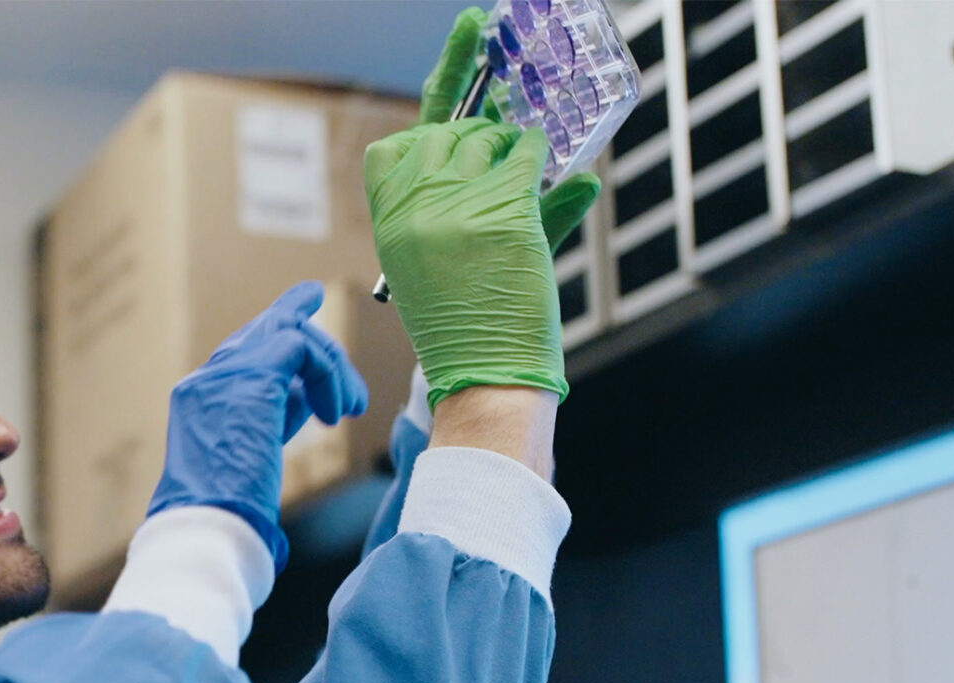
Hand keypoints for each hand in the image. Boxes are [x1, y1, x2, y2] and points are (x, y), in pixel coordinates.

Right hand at [145, 281, 369, 571]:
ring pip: (289, 332)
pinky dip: (329, 376)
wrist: (208, 527)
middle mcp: (207, 379)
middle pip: (267, 333)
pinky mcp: (252, 375)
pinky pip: (302, 347)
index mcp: (198, 400)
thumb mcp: (248, 461)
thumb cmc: (227, 518)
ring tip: (353, 409)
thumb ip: (272, 421)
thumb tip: (309, 401)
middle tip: (353, 397)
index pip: (246, 355)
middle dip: (319, 353)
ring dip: (332, 369)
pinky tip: (335, 416)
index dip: (286, 349)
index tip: (319, 339)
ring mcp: (225, 373)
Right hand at [375, 7, 603, 404]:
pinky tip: (552, 177)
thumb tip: (563, 169)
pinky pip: (529, 155)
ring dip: (517, 149)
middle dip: (486, 132)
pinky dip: (542, 159)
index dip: (444, 90)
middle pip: (450, 129)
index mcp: (390, 218)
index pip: (400, 143)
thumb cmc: (471, 327)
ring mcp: (453, 204)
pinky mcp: (499, 210)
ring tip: (521, 187)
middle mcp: (413, 204)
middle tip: (507, 151)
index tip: (470, 33)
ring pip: (492, 137)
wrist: (484, 377)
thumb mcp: (455, 262)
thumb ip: (496, 206)